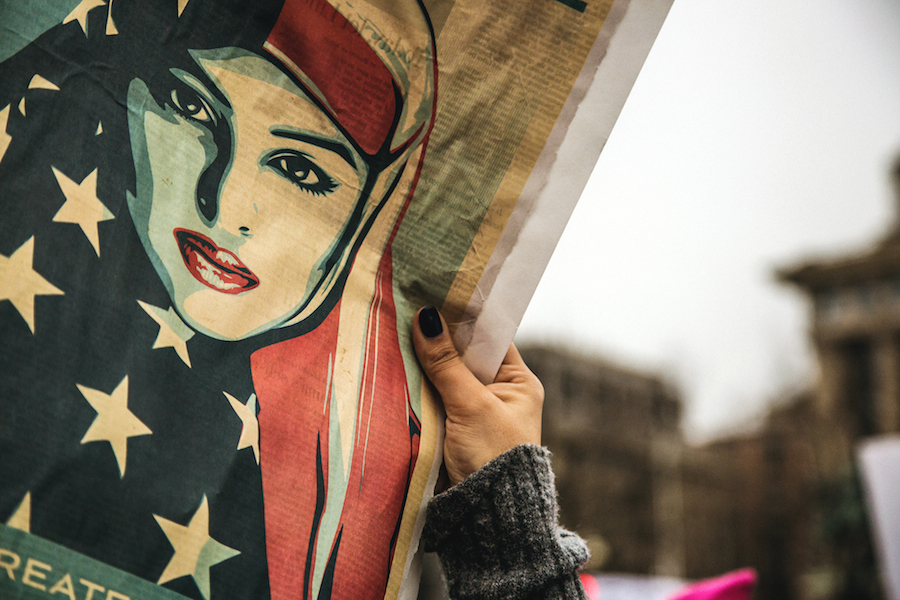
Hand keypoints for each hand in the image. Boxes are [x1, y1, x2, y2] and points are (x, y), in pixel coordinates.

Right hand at [412, 306, 543, 485]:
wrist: (488, 518)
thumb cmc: (492, 457)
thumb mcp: (471, 405)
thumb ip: (446, 363)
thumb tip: (426, 317)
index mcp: (518, 382)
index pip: (489, 337)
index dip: (462, 317)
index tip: (433, 294)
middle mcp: (499, 393)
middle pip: (463, 356)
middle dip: (437, 341)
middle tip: (405, 311)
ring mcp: (475, 412)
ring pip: (445, 378)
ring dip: (424, 365)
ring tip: (395, 333)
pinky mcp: (454, 430)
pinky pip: (434, 400)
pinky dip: (419, 389)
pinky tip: (396, 370)